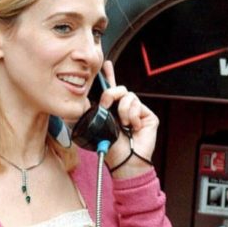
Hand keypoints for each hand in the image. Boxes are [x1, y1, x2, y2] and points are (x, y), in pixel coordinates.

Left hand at [99, 59, 158, 175]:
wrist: (124, 161)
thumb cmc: (110, 149)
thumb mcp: (95, 128)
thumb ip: (90, 114)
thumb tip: (79, 103)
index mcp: (112, 111)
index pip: (111, 90)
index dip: (109, 76)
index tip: (105, 65)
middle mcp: (125, 110)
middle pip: (119, 89)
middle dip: (110, 94)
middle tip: (106, 105)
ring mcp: (137, 112)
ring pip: (128, 96)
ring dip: (122, 110)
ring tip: (123, 125)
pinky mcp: (148, 115)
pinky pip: (137, 105)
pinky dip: (132, 116)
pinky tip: (133, 128)